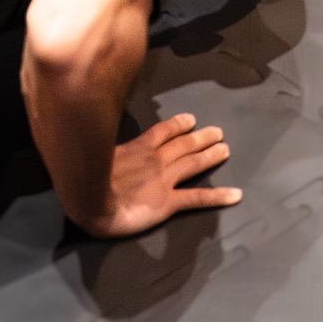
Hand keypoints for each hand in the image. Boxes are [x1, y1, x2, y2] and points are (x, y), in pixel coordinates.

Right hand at [79, 113, 240, 239]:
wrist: (90, 202)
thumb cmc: (86, 178)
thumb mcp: (95, 153)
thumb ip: (106, 147)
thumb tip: (96, 138)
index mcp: (138, 148)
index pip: (163, 132)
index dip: (178, 125)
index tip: (191, 119)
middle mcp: (155, 159)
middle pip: (183, 145)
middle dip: (201, 137)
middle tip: (218, 132)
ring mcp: (164, 179)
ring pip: (193, 163)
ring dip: (211, 155)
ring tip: (225, 149)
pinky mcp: (169, 202)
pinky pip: (197, 198)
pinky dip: (219, 196)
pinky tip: (236, 195)